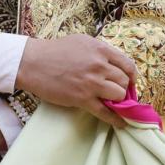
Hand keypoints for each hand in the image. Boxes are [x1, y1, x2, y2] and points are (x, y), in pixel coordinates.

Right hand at [16, 34, 137, 123]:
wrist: (32, 63)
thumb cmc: (54, 51)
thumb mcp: (81, 41)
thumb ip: (99, 51)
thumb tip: (111, 63)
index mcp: (101, 50)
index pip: (127, 65)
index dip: (131, 75)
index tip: (130, 82)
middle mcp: (100, 66)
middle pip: (124, 81)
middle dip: (122, 88)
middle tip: (115, 92)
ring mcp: (92, 84)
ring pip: (119, 96)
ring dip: (117, 100)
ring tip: (111, 102)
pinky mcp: (82, 99)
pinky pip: (105, 112)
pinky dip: (116, 119)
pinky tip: (121, 123)